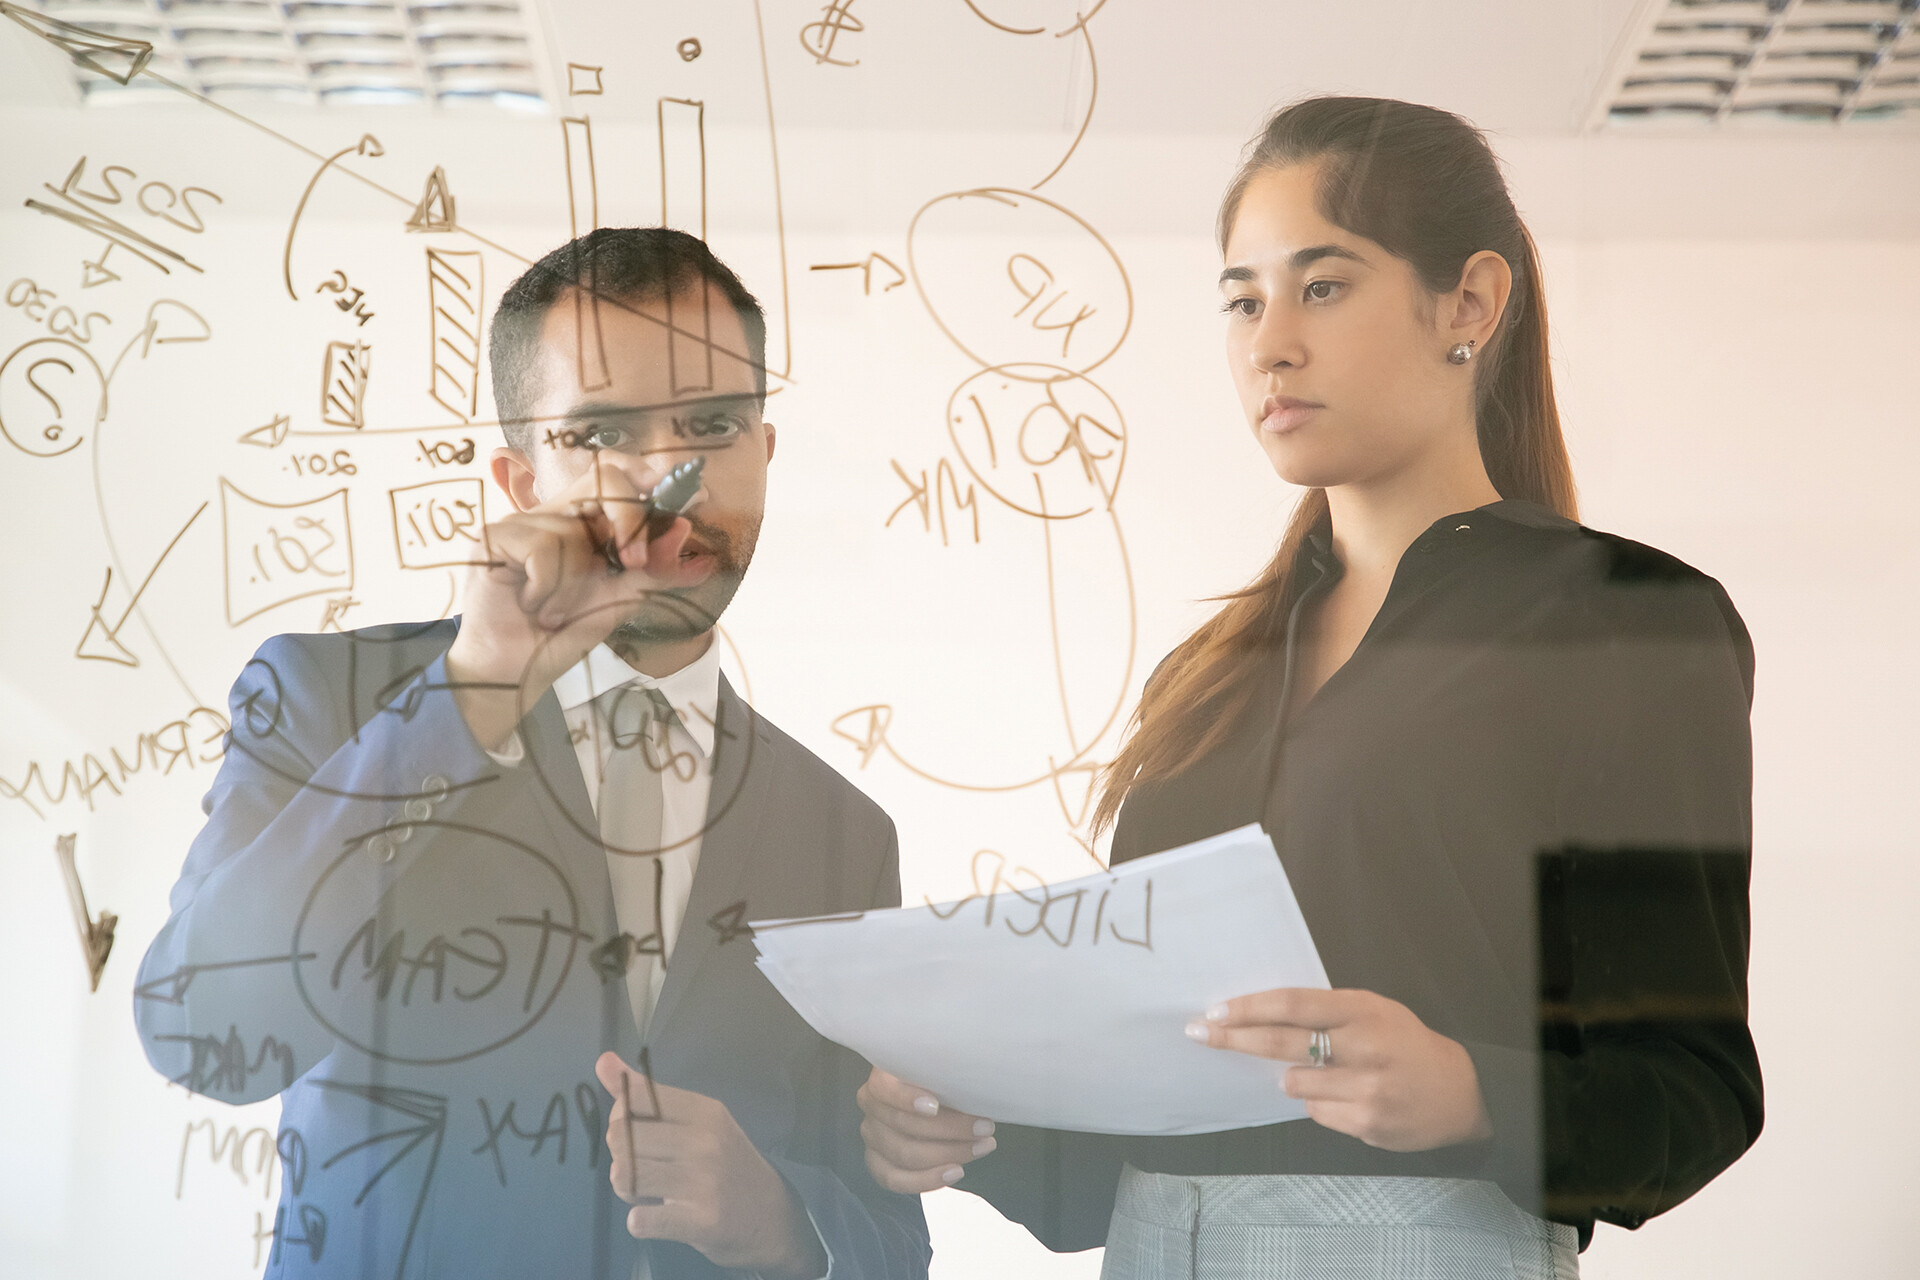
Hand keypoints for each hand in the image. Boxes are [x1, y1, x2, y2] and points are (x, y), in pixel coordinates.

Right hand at [446, 460, 695, 748]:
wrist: (513, 673)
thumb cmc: (559, 636)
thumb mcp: (616, 601)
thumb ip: (651, 572)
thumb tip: (693, 544)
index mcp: (582, 524)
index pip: (617, 479)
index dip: (648, 478)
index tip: (687, 498)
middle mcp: (551, 515)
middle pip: (602, 481)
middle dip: (630, 518)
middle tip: (634, 561)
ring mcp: (519, 522)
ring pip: (572, 531)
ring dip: (573, 586)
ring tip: (554, 613)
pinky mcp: (492, 537)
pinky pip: (542, 547)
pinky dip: (547, 587)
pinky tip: (530, 605)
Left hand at [594, 1052, 826, 1278]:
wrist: (773, 1218)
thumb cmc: (727, 1165)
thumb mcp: (697, 1122)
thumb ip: (646, 1094)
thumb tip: (603, 1061)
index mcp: (703, 1111)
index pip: (633, 1096)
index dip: (621, 1117)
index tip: (640, 1133)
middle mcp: (705, 1140)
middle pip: (620, 1135)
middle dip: (621, 1156)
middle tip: (645, 1168)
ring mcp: (705, 1181)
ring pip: (624, 1176)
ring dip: (626, 1189)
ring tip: (647, 1193)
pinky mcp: (701, 1221)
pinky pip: (640, 1219)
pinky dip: (639, 1221)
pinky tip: (656, 1217)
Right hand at [856, 1066, 996, 1193]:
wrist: (932, 1106)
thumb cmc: (940, 1083)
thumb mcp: (942, 1072)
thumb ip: (947, 1079)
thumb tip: (972, 1090)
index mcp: (882, 1077)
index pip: (883, 1088)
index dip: (906, 1099)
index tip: (935, 1105)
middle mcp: (871, 1106)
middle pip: (902, 1124)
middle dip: (949, 1129)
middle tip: (985, 1128)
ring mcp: (871, 1136)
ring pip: (904, 1154)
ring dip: (949, 1153)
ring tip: (981, 1147)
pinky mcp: (877, 1163)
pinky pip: (896, 1180)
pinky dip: (928, 1179)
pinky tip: (955, 1172)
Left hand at [1188, 988, 1493, 1151]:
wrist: (1461, 1094)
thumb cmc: (1406, 1044)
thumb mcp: (1374, 1011)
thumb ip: (1327, 1012)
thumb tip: (1262, 1015)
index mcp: (1362, 1011)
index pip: (1293, 1005)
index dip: (1249, 1008)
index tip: (1215, 1011)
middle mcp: (1363, 1048)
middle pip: (1281, 1043)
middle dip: (1234, 1039)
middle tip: (1199, 1033)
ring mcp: (1365, 1089)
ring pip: (1294, 1084)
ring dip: (1294, 1078)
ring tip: (1326, 1074)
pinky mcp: (1366, 1124)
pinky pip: (1316, 1113)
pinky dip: (1319, 1104)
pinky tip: (1347, 1097)